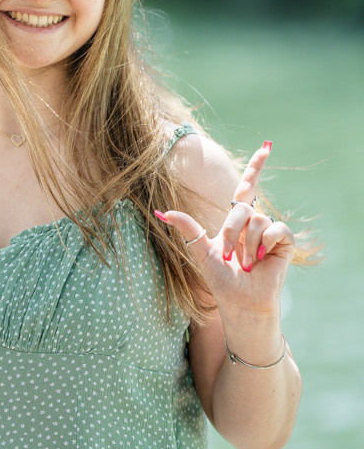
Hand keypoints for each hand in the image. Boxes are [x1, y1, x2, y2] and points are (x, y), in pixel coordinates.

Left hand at [155, 141, 294, 319]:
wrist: (240, 302)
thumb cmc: (222, 281)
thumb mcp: (201, 251)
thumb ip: (188, 228)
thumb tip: (163, 212)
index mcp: (238, 221)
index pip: (248, 186)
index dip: (257, 167)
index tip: (267, 146)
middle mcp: (256, 222)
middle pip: (243, 207)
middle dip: (231, 231)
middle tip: (229, 255)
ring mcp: (271, 232)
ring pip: (258, 219)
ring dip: (247, 243)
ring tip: (246, 263)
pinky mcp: (285, 242)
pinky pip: (277, 229)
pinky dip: (266, 242)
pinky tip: (262, 258)